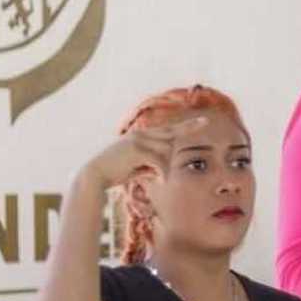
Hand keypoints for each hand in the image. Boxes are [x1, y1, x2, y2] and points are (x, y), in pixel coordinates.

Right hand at [80, 116, 208, 188]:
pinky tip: (158, 180)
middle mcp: (141, 134)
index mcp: (141, 136)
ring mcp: (139, 139)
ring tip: (153, 176)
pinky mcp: (138, 149)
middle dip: (189, 128)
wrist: (94, 175)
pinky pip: (160, 161)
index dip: (186, 126)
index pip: (168, 130)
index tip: (204, 121)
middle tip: (206, 121)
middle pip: (172, 134)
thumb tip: (163, 170)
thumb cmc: (115, 173)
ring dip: (164, 168)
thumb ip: (149, 165)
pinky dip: (162, 173)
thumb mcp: (136, 168)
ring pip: (167, 152)